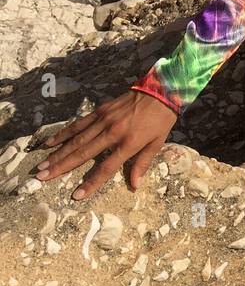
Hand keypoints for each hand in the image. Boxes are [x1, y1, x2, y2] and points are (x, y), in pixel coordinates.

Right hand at [33, 90, 177, 200]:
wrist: (160, 91)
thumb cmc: (161, 120)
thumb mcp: (157, 143)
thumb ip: (143, 163)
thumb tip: (135, 185)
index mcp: (129, 143)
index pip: (106, 168)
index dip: (91, 183)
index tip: (76, 195)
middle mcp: (113, 132)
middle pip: (83, 153)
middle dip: (62, 167)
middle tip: (42, 177)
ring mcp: (104, 120)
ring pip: (76, 140)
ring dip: (58, 153)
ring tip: (42, 165)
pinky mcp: (99, 111)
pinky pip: (78, 124)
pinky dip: (63, 134)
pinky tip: (49, 143)